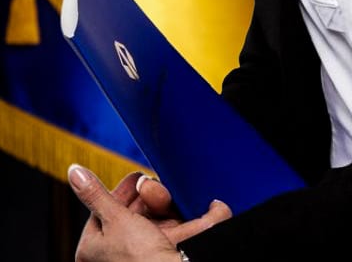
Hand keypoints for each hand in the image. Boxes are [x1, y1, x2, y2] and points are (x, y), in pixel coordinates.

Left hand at [69, 165, 231, 260]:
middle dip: (147, 196)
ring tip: (171, 201)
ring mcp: (142, 255)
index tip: (136, 177)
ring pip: (155, 218)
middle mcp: (116, 253)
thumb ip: (96, 195)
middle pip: (132, 212)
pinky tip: (204, 208)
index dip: (122, 191)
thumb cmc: (138, 259)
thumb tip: (74, 171)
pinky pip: (178, 228)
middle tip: (153, 186)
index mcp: (93, 249)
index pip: (105, 208)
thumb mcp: (115, 219)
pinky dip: (192, 218)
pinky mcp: (166, 254)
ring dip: (166, 204)